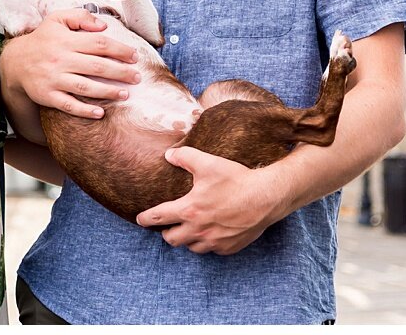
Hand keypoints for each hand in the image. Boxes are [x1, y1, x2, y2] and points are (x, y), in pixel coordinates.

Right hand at [3, 8, 142, 118]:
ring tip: (126, 94)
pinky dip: (85, 110)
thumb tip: (104, 26)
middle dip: (120, 72)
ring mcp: (53, 79)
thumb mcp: (57, 19)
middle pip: (96, 66)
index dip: (119, 50)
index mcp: (66, 40)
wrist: (15, 62)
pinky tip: (100, 113)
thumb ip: (81, 17)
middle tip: (138, 77)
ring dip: (108, 91)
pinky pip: (68, 105)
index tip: (135, 57)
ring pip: (85, 87)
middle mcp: (60, 59)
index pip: (99, 44)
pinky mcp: (47, 96)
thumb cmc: (43, 39)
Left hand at [135, 146, 287, 254]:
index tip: (140, 219)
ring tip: (188, 229)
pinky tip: (211, 233)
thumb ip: (185, 157)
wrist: (265, 197)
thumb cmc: (236, 179)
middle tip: (167, 225)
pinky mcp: (228, 248)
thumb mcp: (208, 163)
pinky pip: (211, 250)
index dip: (146, 219)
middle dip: (166, 232)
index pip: (159, 217)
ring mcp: (214, 241)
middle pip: (171, 239)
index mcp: (189, 210)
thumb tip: (168, 155)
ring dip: (187, 239)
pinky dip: (207, 243)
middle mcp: (198, 230)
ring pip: (191, 247)